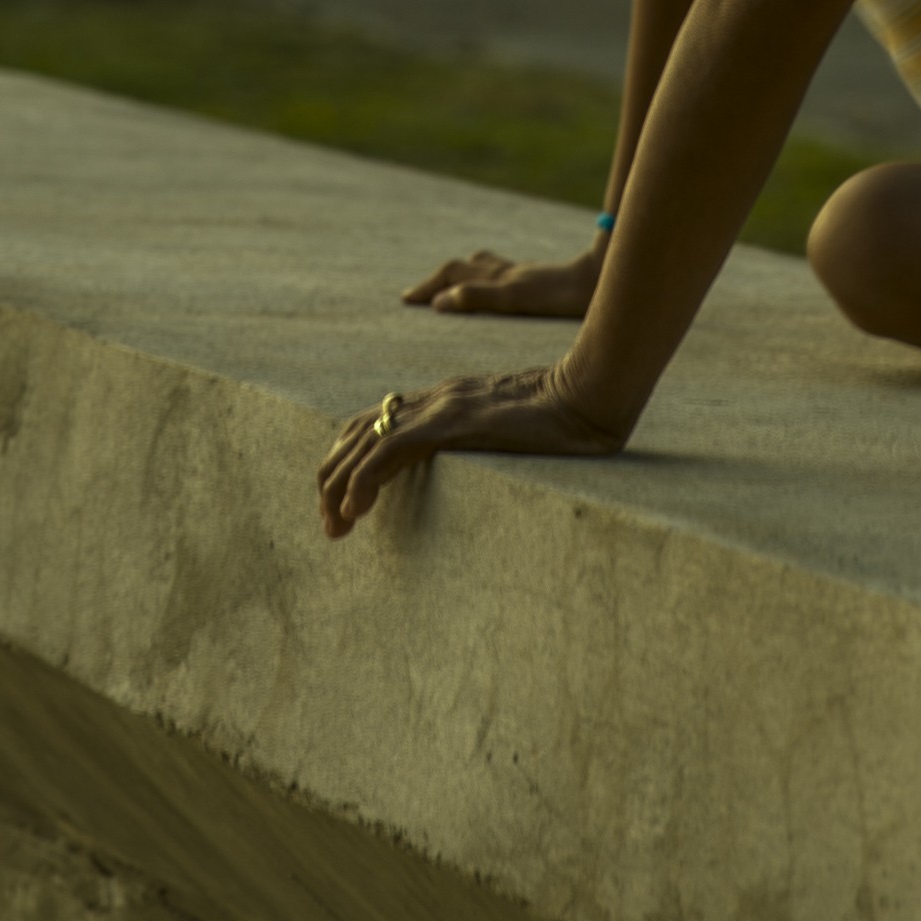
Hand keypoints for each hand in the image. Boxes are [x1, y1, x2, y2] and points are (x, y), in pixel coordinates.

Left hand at [316, 365, 628, 536]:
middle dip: (332, 481)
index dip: (349, 464)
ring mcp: (439, 407)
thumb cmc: (568, 420)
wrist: (590, 393)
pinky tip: (355, 510)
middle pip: (357, 433)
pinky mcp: (450, 421)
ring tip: (334, 526)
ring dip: (339, 487)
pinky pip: (389, 450)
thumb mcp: (513, 434)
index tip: (345, 507)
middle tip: (331, 528)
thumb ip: (487, 444)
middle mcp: (432, 400)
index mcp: (444, 402)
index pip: (374, 425)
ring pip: (364, 442)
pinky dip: (363, 480)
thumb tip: (483, 475)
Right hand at [401, 247, 599, 320]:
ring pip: (483, 269)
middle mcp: (507, 272)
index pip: (453, 274)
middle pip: (462, 269)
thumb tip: (440, 302)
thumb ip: (478, 297)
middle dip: (437, 281)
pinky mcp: (541, 281)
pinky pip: (503, 276)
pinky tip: (497, 287)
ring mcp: (525, 274)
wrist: (605, 277)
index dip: (429, 287)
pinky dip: (486, 279)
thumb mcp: (516, 298)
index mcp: (499, 277)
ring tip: (448, 287)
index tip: (407, 300)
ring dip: (460, 276)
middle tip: (416, 296)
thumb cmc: (563, 293)